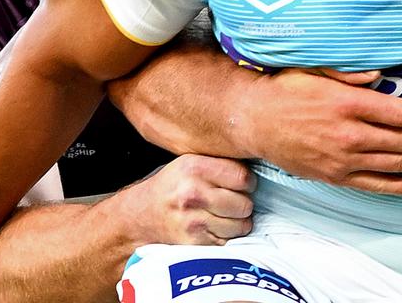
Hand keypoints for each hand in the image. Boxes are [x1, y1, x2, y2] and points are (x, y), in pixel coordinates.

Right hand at [119, 154, 255, 245]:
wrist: (143, 214)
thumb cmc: (173, 186)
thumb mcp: (191, 161)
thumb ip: (220, 161)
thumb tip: (258, 160)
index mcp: (195, 168)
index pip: (243, 177)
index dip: (248, 182)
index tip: (242, 184)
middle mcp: (193, 194)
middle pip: (245, 204)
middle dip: (244, 203)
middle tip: (232, 200)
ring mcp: (194, 221)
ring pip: (241, 225)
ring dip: (238, 222)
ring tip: (223, 214)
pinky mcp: (195, 243)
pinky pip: (229, 241)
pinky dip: (227, 236)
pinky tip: (215, 226)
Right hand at [236, 68, 401, 194]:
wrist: (254, 120)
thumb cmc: (286, 89)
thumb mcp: (317, 69)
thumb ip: (352, 74)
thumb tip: (381, 75)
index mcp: (348, 103)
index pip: (401, 114)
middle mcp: (350, 134)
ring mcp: (343, 160)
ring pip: (396, 164)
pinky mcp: (336, 177)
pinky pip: (375, 185)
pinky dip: (401, 185)